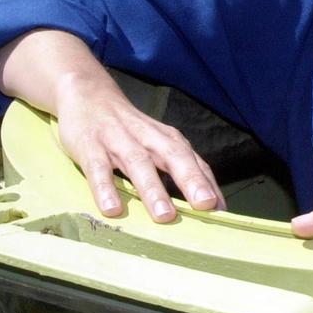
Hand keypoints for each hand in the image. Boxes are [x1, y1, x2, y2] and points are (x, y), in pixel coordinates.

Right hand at [53, 74, 225, 221]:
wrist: (88, 95)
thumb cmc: (129, 129)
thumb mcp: (156, 143)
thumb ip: (176, 169)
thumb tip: (202, 203)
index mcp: (168, 139)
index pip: (194, 162)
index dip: (209, 185)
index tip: (223, 212)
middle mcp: (148, 138)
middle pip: (174, 157)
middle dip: (191, 181)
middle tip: (206, 206)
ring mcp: (119, 141)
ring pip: (139, 164)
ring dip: (153, 190)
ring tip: (165, 216)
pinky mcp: (90, 146)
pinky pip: (99, 169)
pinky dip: (106, 188)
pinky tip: (113, 209)